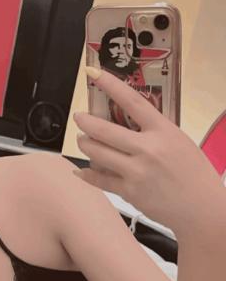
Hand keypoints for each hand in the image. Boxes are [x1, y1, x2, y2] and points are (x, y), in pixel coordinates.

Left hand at [73, 68, 225, 234]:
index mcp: (163, 131)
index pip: (132, 101)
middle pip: (105, 130)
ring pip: (97, 154)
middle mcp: (148, 149)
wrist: (201, 207)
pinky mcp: (129, 192)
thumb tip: (124, 121)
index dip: (110, 85)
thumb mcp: (178, 141)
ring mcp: (137, 172)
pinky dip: (87, 174)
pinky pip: (99, 180)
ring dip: (85, 145)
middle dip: (86, 122)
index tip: (95, 74)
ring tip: (83, 141)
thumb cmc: (193, 173)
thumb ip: (153, 131)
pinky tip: (80, 171)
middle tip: (79, 118)